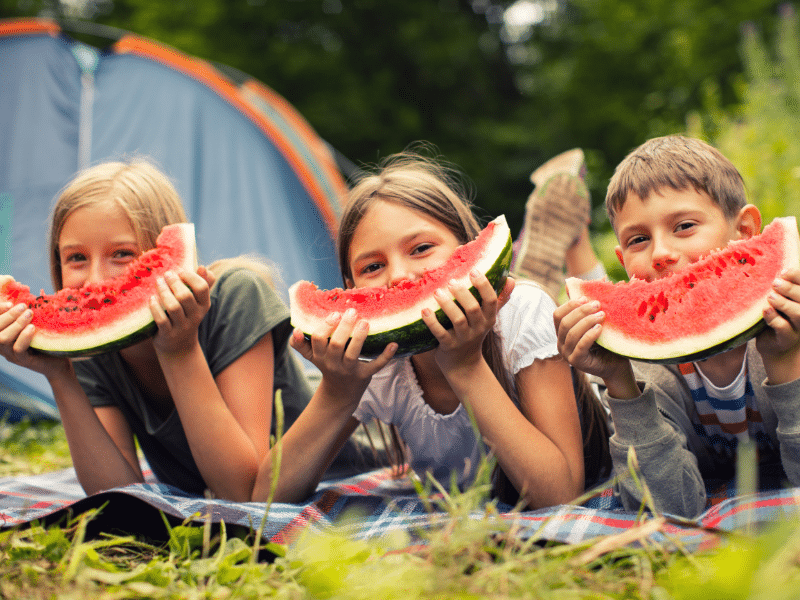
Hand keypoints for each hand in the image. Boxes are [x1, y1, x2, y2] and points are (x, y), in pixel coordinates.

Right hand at [0, 302, 70, 379]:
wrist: (58, 362)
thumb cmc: (45, 340)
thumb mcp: (35, 324)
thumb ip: (28, 313)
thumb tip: (33, 294)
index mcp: (2, 334)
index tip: (8, 302)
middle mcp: (2, 345)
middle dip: (7, 315)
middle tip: (23, 306)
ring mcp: (11, 354)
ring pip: (3, 339)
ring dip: (16, 324)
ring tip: (29, 314)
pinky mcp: (22, 361)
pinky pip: (18, 349)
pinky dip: (24, 336)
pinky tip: (32, 328)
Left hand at [150, 267, 213, 355]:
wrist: (179, 346)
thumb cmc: (186, 316)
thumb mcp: (197, 303)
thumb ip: (202, 285)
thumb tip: (203, 267)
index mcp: (204, 306)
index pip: (202, 288)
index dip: (190, 277)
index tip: (180, 271)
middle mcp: (195, 316)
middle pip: (185, 296)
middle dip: (174, 282)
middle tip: (165, 275)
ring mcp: (182, 327)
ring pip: (173, 307)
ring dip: (163, 292)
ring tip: (158, 282)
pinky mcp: (168, 334)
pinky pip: (161, 320)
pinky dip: (155, 308)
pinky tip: (151, 299)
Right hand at [290, 308, 396, 400]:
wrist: (340, 393)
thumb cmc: (328, 366)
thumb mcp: (312, 357)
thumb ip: (301, 344)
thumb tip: (295, 329)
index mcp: (320, 356)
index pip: (317, 340)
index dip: (325, 327)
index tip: (334, 314)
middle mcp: (333, 364)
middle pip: (336, 344)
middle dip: (343, 328)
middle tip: (352, 312)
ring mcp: (349, 370)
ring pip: (353, 353)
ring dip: (359, 337)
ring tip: (365, 322)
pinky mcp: (364, 375)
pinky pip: (376, 366)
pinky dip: (386, 356)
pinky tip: (393, 344)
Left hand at [423, 269, 501, 373]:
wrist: (462, 364)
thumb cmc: (474, 333)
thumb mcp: (488, 318)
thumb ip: (498, 299)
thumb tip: (511, 279)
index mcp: (488, 318)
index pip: (491, 300)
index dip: (484, 285)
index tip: (473, 271)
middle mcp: (478, 328)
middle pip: (473, 308)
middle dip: (462, 293)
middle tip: (451, 281)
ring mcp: (463, 338)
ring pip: (458, 320)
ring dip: (447, 304)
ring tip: (437, 292)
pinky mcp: (448, 346)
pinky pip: (440, 333)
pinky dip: (432, 322)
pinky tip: (424, 310)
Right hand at [553, 296, 631, 385]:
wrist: (616, 364)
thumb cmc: (605, 342)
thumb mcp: (595, 323)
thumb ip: (587, 309)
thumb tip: (583, 282)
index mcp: (562, 332)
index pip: (557, 315)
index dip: (570, 305)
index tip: (585, 298)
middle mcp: (561, 343)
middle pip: (565, 322)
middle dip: (581, 311)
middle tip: (598, 304)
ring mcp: (567, 354)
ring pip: (572, 333)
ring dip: (587, 321)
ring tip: (602, 315)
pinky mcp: (576, 362)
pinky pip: (580, 346)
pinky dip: (590, 335)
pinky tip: (600, 328)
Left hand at [757, 268, 799, 382]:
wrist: (774, 346)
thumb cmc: (774, 316)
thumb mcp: (776, 299)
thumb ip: (775, 287)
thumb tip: (761, 266)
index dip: (797, 276)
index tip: (783, 271)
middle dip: (791, 289)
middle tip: (776, 283)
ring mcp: (799, 327)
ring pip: (799, 313)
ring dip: (784, 303)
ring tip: (770, 296)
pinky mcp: (787, 338)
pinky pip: (784, 328)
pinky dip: (774, 318)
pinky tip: (765, 310)